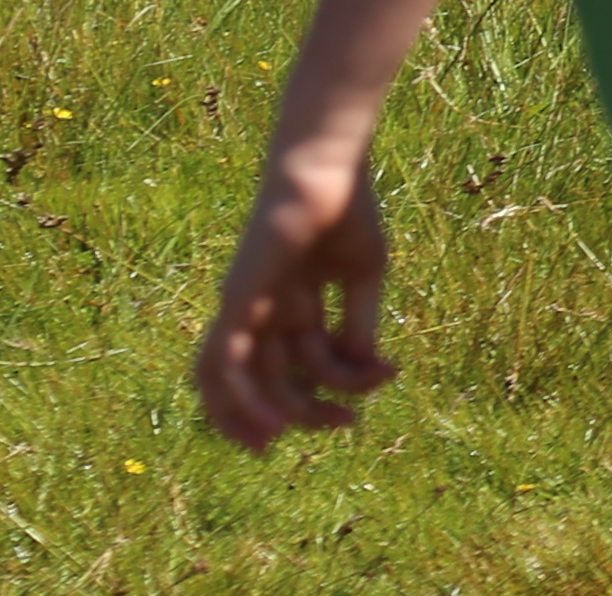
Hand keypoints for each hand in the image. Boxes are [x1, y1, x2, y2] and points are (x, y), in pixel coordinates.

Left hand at [195, 140, 395, 448]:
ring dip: (256, 417)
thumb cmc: (348, 212)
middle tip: (349, 424)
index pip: (308, 361)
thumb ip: (360, 323)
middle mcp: (263, 313)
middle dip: (310, 409)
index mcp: (294, 305)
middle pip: (275, 379)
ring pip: (235, 382)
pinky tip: (270, 422)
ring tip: (289, 437)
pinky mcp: (235, 303)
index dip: (344, 382)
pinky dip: (237, 399)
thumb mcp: (364, 275)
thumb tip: (364, 369)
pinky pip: (222, 363)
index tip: (389, 378)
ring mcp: (244, 309)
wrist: (327, 173)